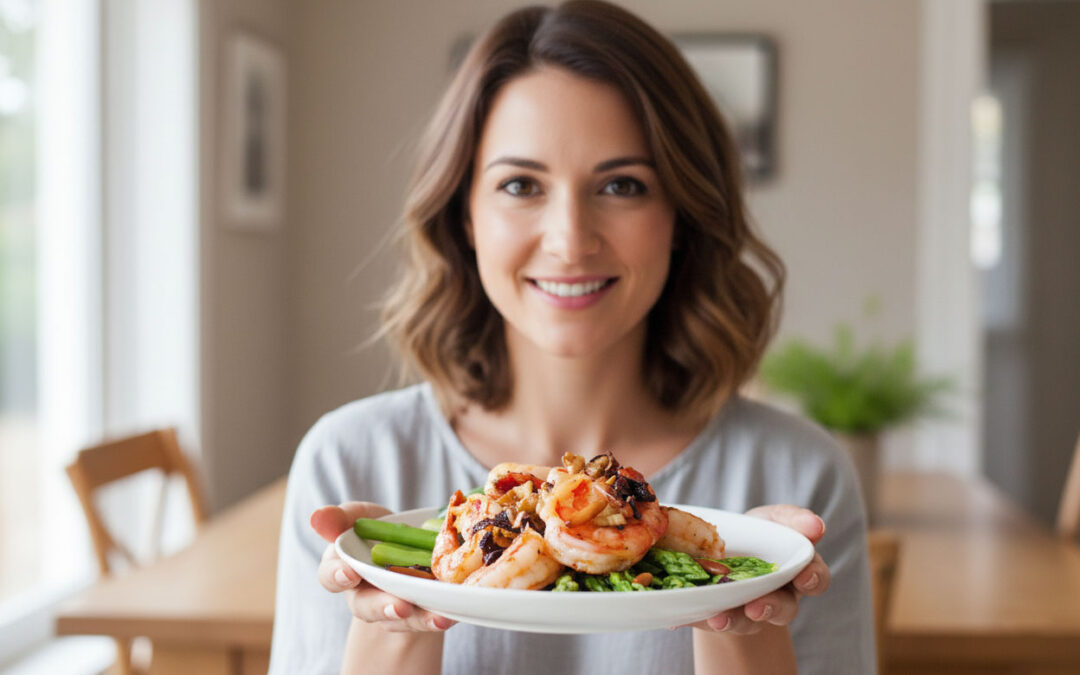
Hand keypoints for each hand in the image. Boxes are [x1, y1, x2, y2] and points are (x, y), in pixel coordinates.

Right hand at [310, 502, 455, 632]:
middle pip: (367, 606)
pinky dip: (439, 617)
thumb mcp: (361, 518)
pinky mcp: (418, 613)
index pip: (331, 576)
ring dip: (418, 619)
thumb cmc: (377, 532)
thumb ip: (341, 518)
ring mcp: (392, 606)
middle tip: (400, 607)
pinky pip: (427, 619)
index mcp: (344, 568)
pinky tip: (452, 614)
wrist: (409, 550)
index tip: (350, 573)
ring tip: (437, 617)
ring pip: (400, 618)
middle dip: (384, 607)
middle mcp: (364, 594)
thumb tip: (316, 517)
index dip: (338, 576)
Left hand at [688, 504, 829, 633]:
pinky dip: (711, 619)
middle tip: (756, 607)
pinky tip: (703, 617)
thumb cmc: (754, 532)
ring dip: (738, 620)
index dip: (813, 578)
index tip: (804, 577)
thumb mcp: (772, 519)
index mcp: (796, 572)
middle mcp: (778, 598)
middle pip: (784, 609)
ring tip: (721, 618)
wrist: (712, 550)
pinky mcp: (723, 615)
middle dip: (771, 607)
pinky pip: (719, 621)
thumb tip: (817, 525)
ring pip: (750, 622)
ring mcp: (749, 610)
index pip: (815, 578)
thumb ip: (793, 519)